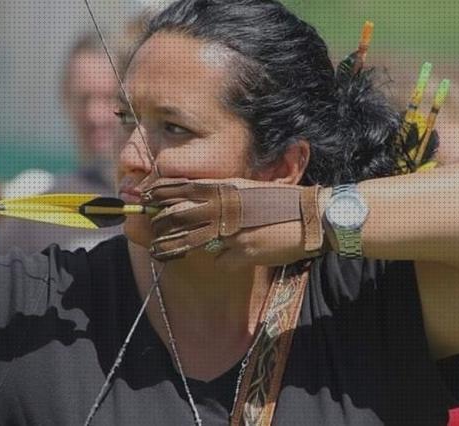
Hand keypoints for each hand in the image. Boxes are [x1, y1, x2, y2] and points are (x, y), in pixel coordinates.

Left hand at [137, 177, 325, 267]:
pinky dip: (223, 259)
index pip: (185, 188)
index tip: (146, 198)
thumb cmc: (284, 202)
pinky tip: (232, 257)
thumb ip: (227, 195)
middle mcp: (225, 208)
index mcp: (228, 189)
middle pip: (180, 216)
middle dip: (161, 223)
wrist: (312, 218)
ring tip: (158, 250)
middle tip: (152, 228)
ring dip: (172, 246)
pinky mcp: (242, 253)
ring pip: (191, 241)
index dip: (162, 194)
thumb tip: (203, 200)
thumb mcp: (251, 190)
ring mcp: (232, 232)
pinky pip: (221, 259)